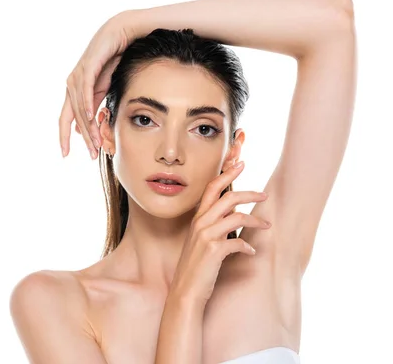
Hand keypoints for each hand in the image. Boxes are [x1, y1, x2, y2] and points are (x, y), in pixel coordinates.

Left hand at [58, 11, 134, 158]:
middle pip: (73, 117)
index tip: (65, 154)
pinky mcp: (88, 66)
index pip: (65, 119)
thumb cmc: (110, 61)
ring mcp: (78, 75)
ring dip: (88, 127)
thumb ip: (94, 106)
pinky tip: (90, 116)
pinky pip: (85, 89)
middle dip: (83, 138)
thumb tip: (88, 124)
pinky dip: (86, 104)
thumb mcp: (102, 89)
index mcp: (74, 92)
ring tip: (95, 143)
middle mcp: (71, 84)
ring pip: (80, 107)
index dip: (64, 136)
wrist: (118, 36)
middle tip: (92, 154)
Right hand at [169, 161, 271, 303]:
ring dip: (256, 220)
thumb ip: (214, 225)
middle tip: (264, 195)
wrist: (185, 291)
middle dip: (250, 193)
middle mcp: (200, 223)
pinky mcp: (214, 251)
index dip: (227, 172)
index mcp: (197, 218)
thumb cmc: (195, 267)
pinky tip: (251, 251)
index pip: (212, 187)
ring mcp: (206, 236)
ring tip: (267, 225)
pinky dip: (248, 246)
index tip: (241, 162)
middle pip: (228, 197)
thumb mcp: (200, 241)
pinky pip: (238, 242)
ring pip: (238, 217)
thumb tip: (234, 215)